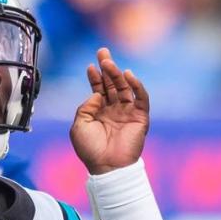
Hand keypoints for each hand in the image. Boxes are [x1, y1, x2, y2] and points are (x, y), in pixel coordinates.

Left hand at [70, 48, 149, 174]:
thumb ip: (85, 106)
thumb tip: (96, 94)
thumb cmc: (90, 149)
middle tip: (102, 52)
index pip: (98, 89)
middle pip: (112, 84)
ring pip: (124, 88)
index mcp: (99, 112)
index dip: (95, 77)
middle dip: (107, 67)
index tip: (90, 66)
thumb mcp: (79, 125)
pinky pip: (141, 98)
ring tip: (109, 63)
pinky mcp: (140, 118)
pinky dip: (137, 86)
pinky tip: (128, 75)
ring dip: (117, 74)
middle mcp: (114, 110)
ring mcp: (127, 113)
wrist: (107, 167)